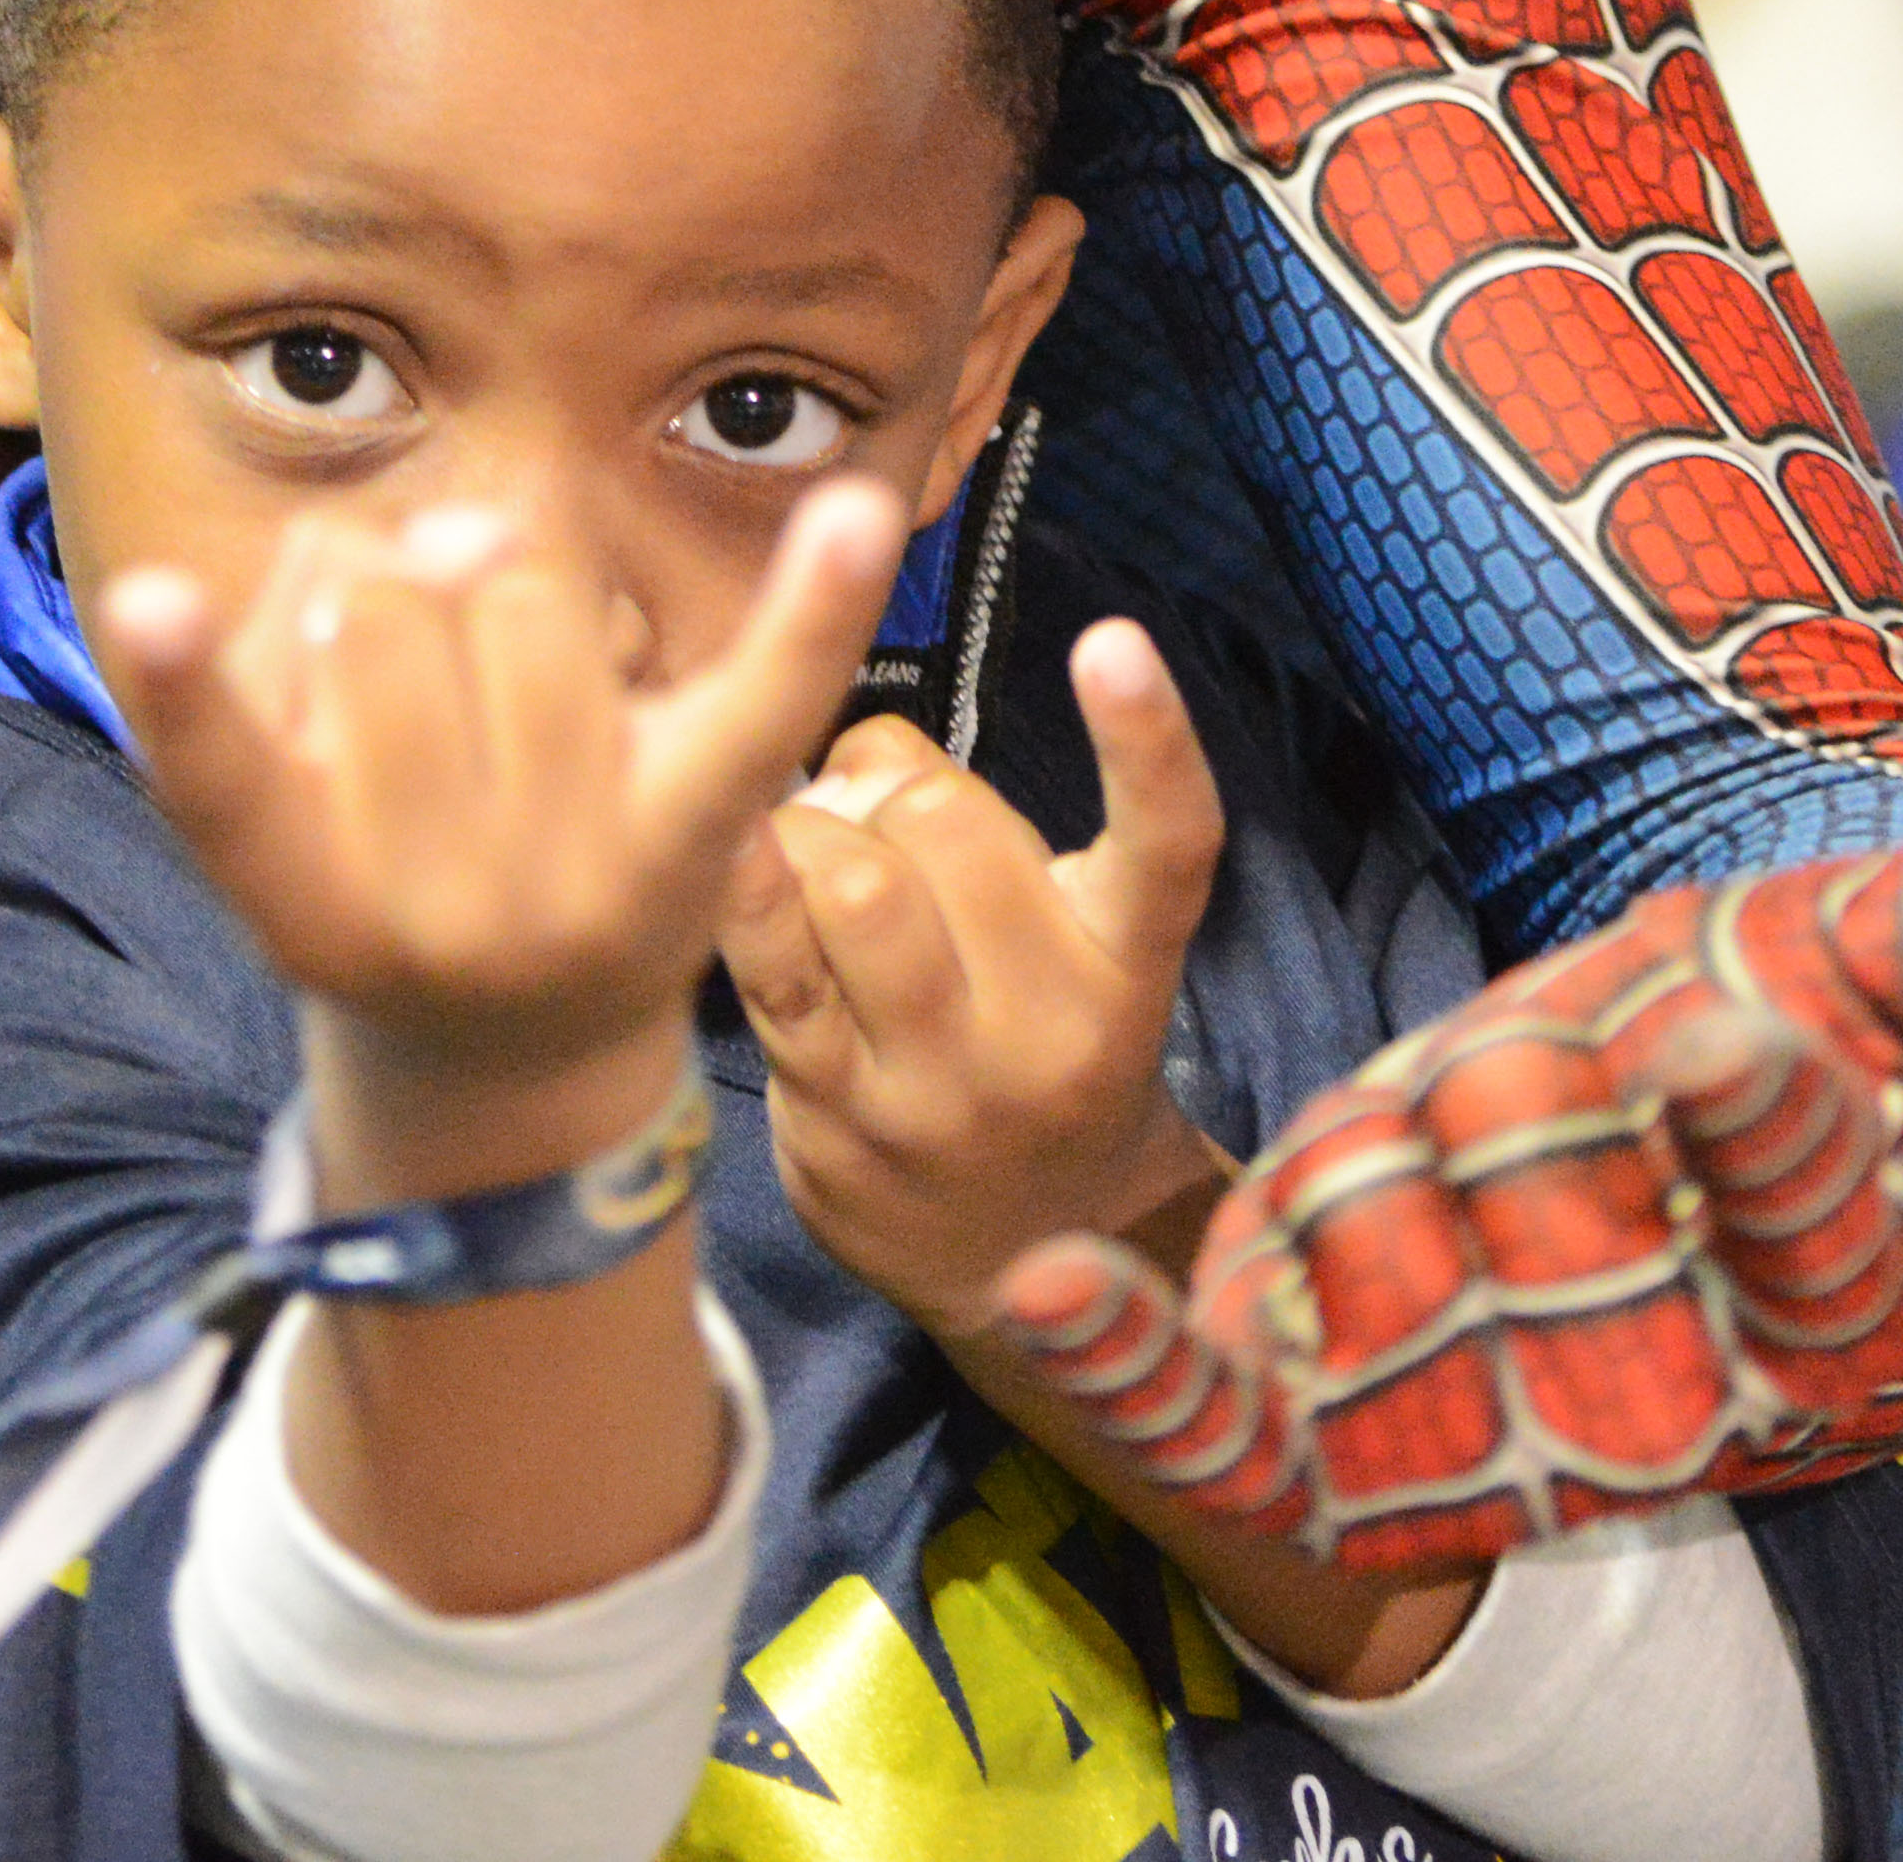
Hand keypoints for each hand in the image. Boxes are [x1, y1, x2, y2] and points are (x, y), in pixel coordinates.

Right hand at [96, 484, 899, 1182]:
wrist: (521, 1050)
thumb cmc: (374, 875)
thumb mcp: (275, 813)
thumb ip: (274, 664)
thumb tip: (399, 550)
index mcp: (299, 905)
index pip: (217, 779)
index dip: (182, 686)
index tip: (146, 597)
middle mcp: (438, 909)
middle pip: (386, 607)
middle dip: (386, 576)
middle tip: (409, 644)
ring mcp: (582, 876)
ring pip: (520, 585)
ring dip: (496, 568)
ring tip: (494, 648)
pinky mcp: (702, 828)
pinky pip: (762, 694)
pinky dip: (811, 600)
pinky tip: (858, 514)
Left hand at [721, 615, 1230, 1333]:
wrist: (1010, 1261)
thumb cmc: (1029, 1047)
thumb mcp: (1066, 951)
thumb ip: (990, 839)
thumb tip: (857, 745)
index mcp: (1129, 969)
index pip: (1168, 845)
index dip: (1148, 741)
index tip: (1114, 640)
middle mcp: (1051, 1032)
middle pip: (949, 821)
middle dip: (892, 781)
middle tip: (877, 805)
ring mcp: (938, 1086)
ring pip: (852, 883)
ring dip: (812, 834)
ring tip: (816, 854)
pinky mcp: (835, 1113)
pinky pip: (770, 964)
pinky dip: (746, 885)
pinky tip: (734, 848)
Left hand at [990, 788, 1902, 1570]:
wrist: (1593, 1221)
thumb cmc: (1737, 1076)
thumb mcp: (1855, 983)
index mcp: (1804, 1301)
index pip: (1804, 1223)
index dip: (1763, 1131)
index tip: (1718, 1032)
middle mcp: (1643, 1387)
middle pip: (1568, 1212)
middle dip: (1525, 1110)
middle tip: (1546, 1058)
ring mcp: (1469, 1423)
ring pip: (1399, 1253)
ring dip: (1373, 1176)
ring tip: (1416, 1140)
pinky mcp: (1303, 1435)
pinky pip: (1199, 1412)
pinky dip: (1121, 1362)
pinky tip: (1042, 1287)